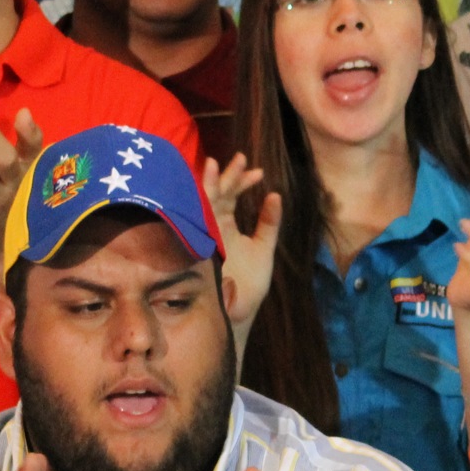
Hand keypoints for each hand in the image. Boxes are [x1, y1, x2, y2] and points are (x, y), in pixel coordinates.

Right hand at [203, 154, 280, 330]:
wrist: (236, 312)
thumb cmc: (249, 284)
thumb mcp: (264, 248)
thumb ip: (269, 224)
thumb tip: (276, 196)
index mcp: (226, 225)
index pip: (231, 196)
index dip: (242, 182)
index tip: (259, 172)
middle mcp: (212, 226)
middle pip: (217, 194)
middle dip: (226, 176)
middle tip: (240, 158)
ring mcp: (203, 235)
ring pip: (203, 204)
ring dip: (209, 185)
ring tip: (215, 164)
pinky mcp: (197, 246)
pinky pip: (194, 222)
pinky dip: (197, 206)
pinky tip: (202, 190)